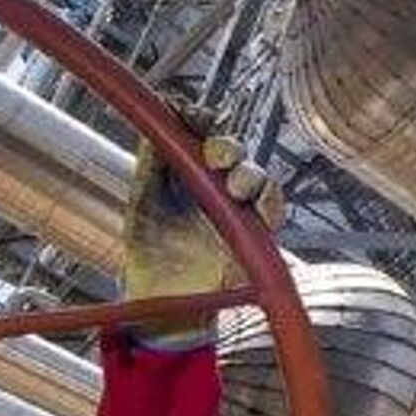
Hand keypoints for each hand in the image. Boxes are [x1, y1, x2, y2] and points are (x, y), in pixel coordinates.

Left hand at [120, 105, 285, 339]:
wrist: (162, 301)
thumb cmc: (149, 254)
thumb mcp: (142, 200)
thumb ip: (151, 162)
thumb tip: (155, 120)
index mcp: (186, 173)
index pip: (202, 135)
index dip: (200, 120)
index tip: (189, 114)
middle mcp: (214, 187)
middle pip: (233, 151)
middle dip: (227, 147)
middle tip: (215, 157)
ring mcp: (236, 209)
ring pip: (257, 176)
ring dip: (250, 175)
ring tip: (234, 189)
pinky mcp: (254, 235)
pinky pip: (273, 210)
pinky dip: (270, 203)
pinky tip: (257, 206)